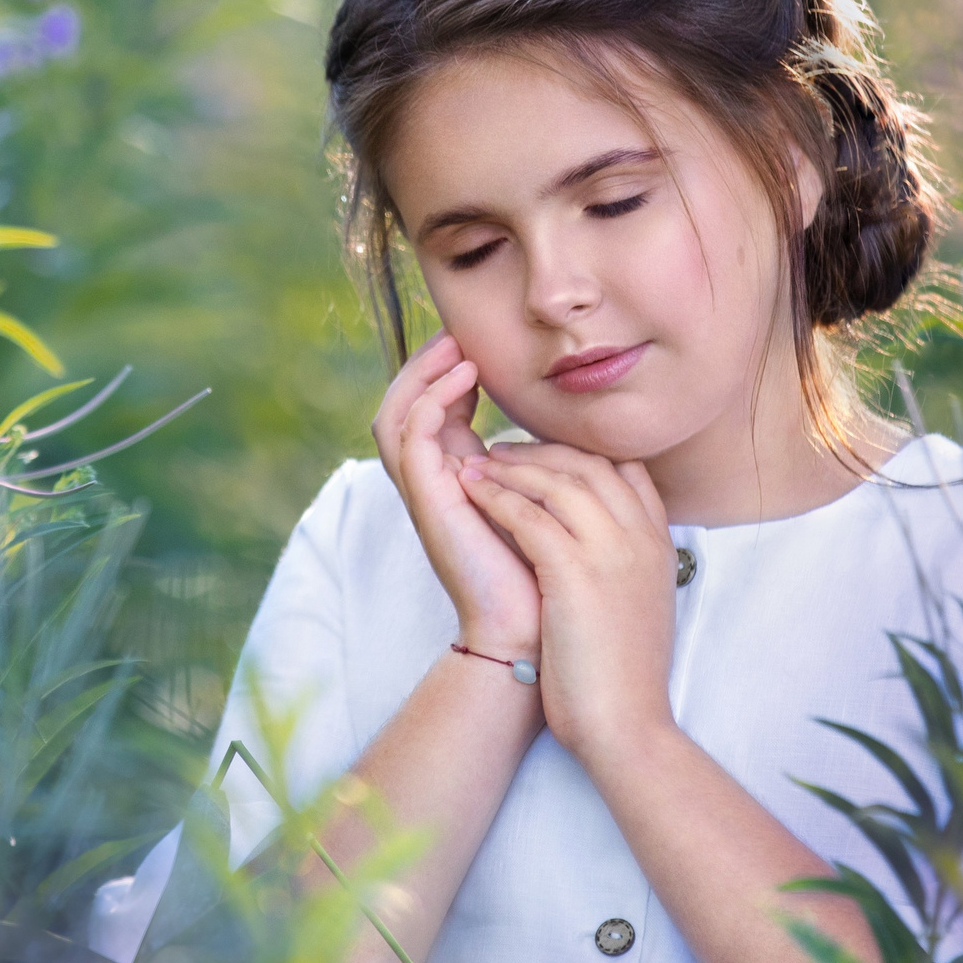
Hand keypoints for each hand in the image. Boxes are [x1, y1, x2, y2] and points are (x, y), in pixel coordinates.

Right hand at [372, 332, 542, 655]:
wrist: (535, 629)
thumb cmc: (548, 572)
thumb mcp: (546, 498)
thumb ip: (543, 461)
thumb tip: (567, 423)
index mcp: (456, 478)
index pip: (433, 409)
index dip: (448, 371)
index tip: (481, 343)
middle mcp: (432, 483)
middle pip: (403, 405)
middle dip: (426, 363)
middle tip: (457, 332)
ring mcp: (425, 493)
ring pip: (395, 415)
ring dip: (424, 374)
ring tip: (458, 347)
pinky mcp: (428, 500)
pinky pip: (411, 437)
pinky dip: (433, 400)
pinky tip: (465, 379)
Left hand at [458, 442, 676, 756]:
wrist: (625, 725)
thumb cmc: (621, 677)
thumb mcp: (637, 606)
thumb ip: (625, 565)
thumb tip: (596, 547)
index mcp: (659, 545)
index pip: (627, 471)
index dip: (581, 455)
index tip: (545, 457)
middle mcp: (641, 538)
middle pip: (590, 465)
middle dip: (541, 451)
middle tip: (500, 451)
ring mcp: (612, 551)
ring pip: (557, 481)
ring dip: (511, 468)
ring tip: (476, 464)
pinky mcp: (576, 571)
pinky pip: (528, 515)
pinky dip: (496, 497)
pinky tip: (469, 491)